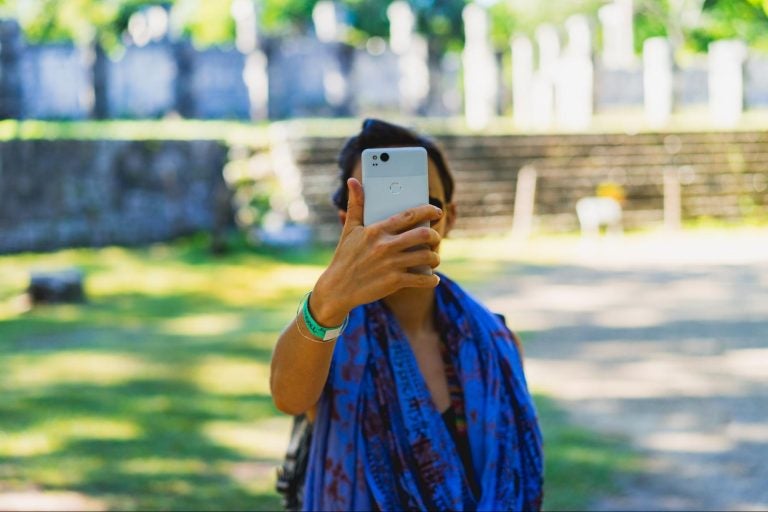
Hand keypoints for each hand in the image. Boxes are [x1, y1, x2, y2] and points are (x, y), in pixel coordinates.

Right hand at [310, 177, 442, 324]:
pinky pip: (422, 279)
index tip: (437, 211)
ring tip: (434, 258)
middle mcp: (386, 245)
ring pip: (426, 256)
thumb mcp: (349, 229)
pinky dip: (431, 279)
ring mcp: (391, 264)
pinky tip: (432, 277)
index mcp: (377, 230)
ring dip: (435, 257)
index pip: (409, 215)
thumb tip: (353, 181)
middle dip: (435, 236)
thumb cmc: (345, 257)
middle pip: (423, 234)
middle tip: (435, 238)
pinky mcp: (394, 282)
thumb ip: (356, 204)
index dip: (428, 210)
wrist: (338, 288)